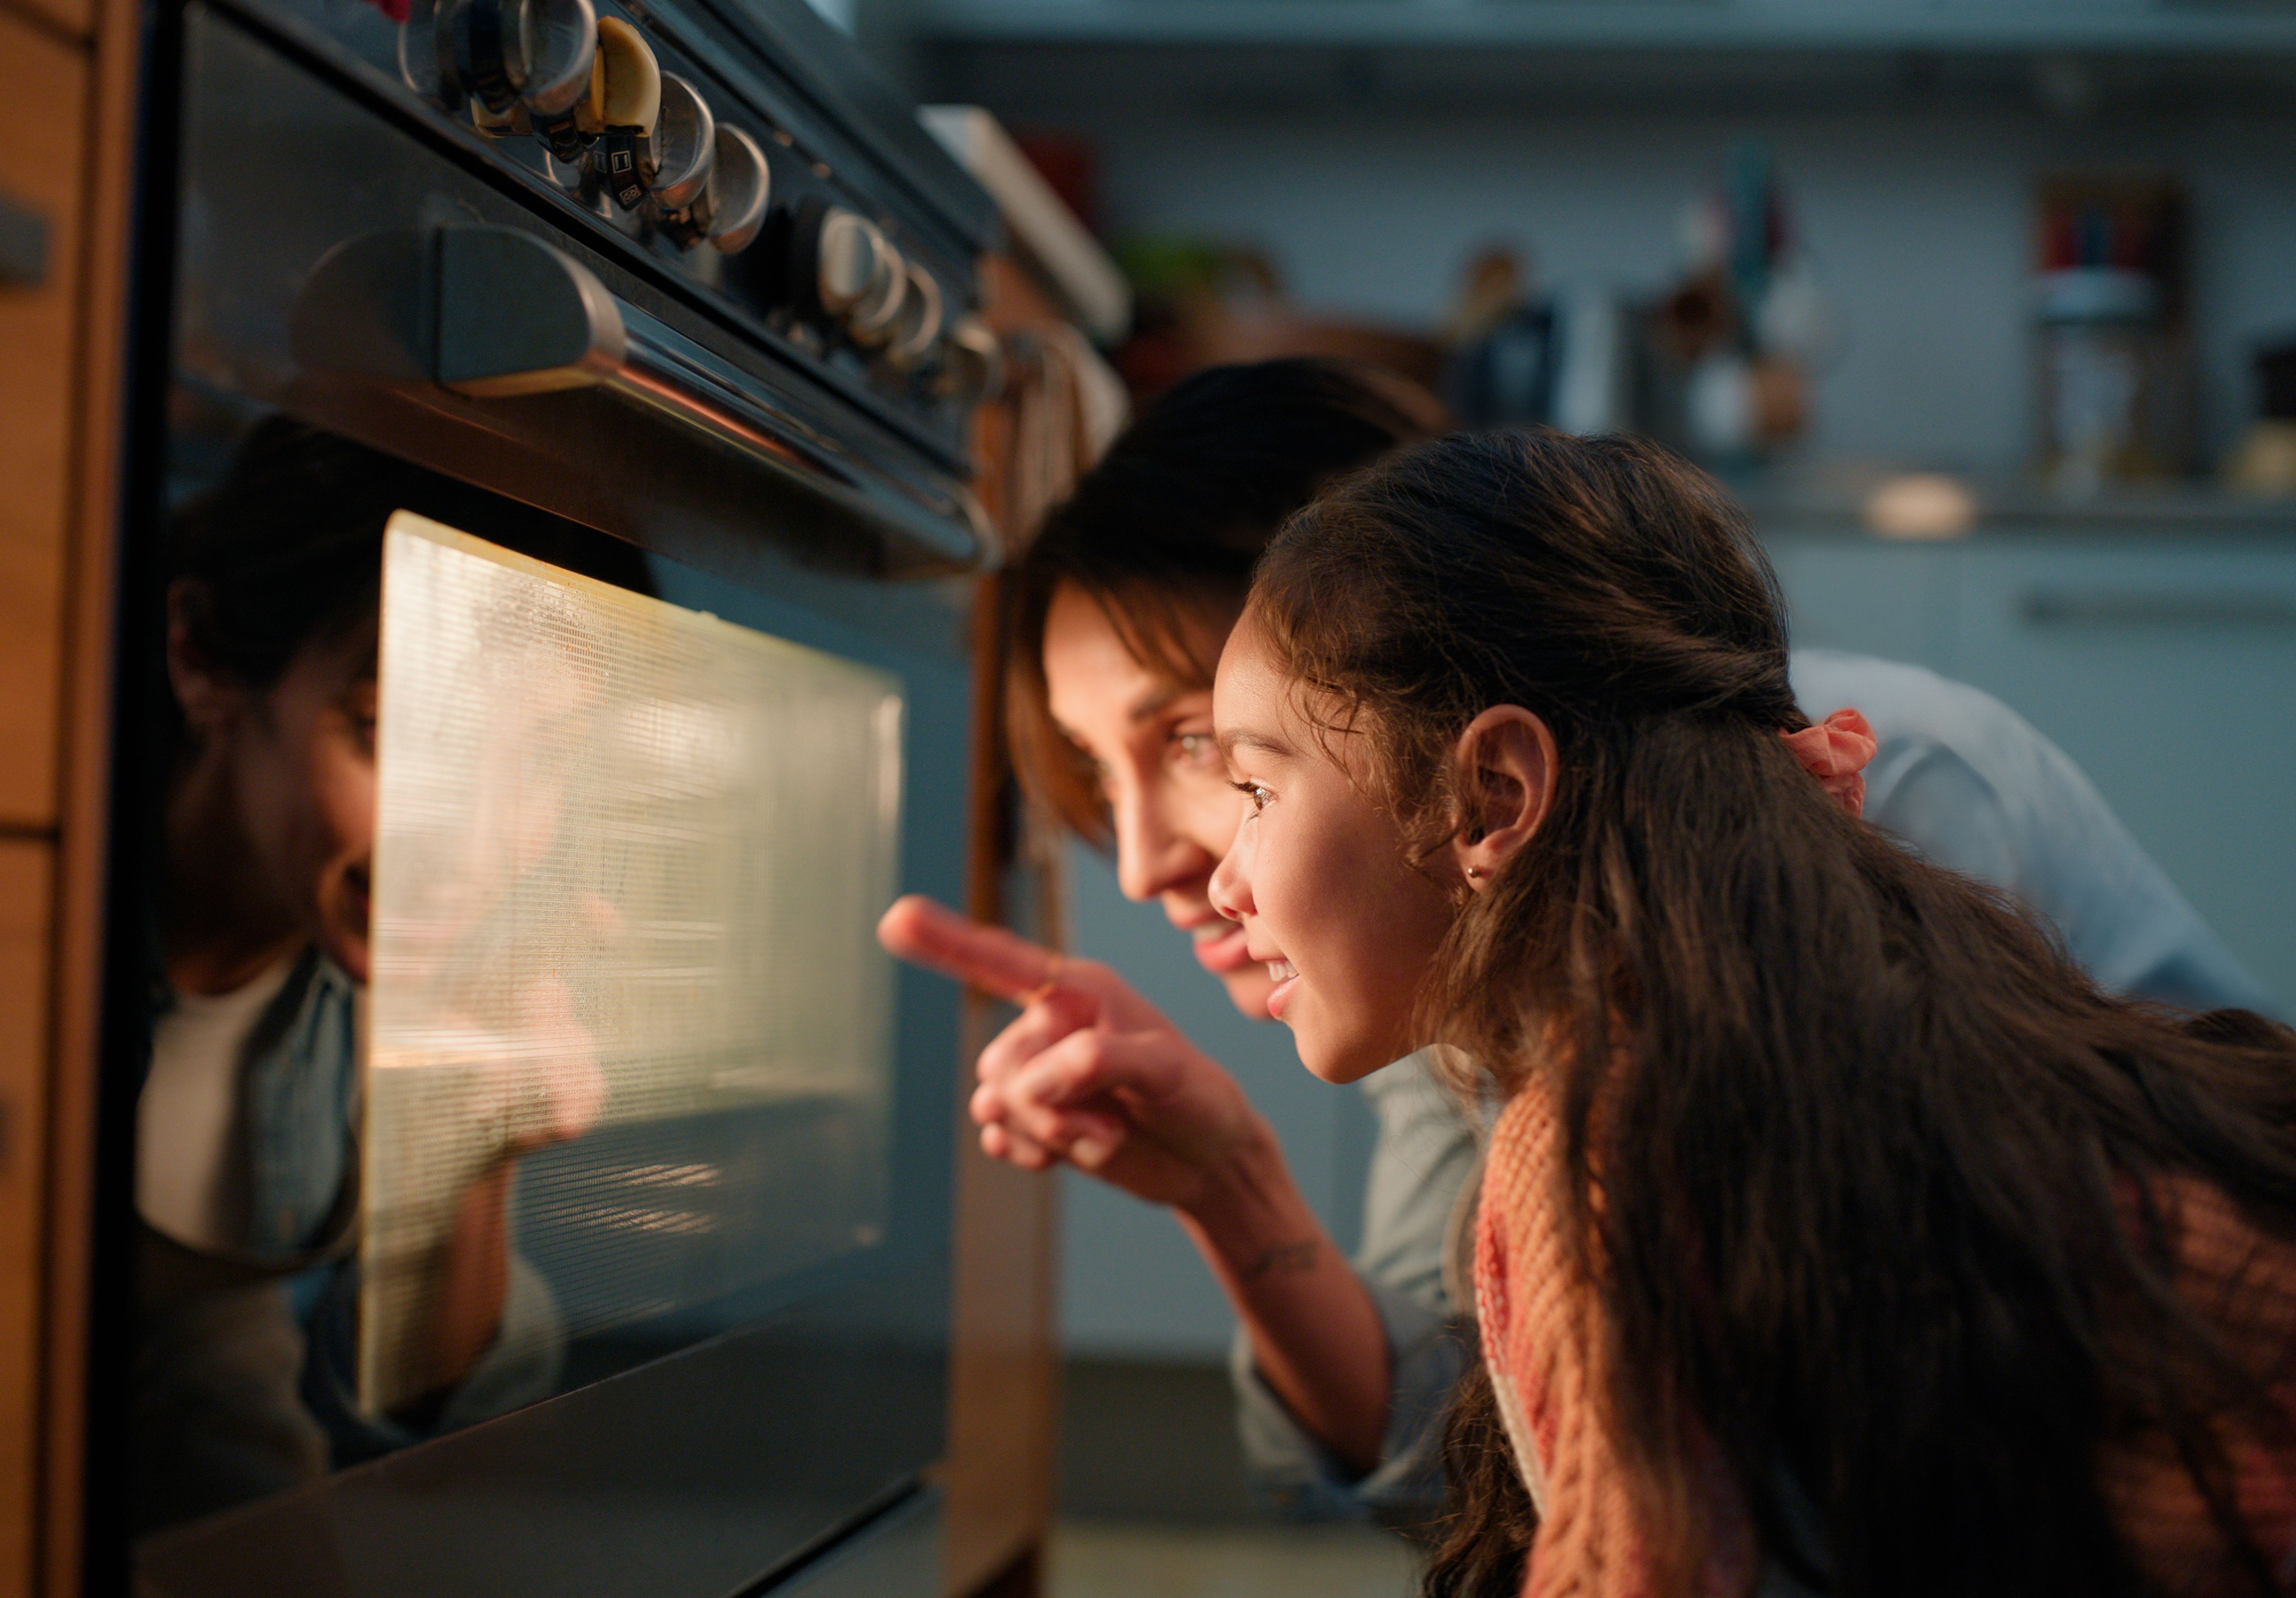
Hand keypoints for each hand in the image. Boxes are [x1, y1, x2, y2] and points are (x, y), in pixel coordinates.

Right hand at [878, 896, 1273, 1211]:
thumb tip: (1037, 1080)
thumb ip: (1100, 1061)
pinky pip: (996, 1133)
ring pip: (995, 1101)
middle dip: (1050, 1103)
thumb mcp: (1165, 1071)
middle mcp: (1051, 1024)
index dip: (946, 941)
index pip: (1002, 961)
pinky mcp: (1035, 1119)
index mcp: (1079, 991)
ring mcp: (1040, 1073)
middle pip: (1000, 1062)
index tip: (896, 918)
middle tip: (1113, 1121)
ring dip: (1048, 1132)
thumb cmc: (1198, 1099)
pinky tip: (1061, 1158)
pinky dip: (1026, 1151)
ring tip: (1106, 1134)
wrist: (1208, 1162)